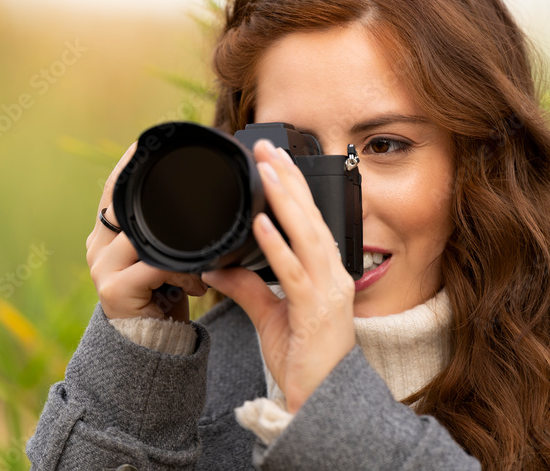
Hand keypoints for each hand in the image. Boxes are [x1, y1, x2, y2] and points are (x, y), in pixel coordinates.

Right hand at [86, 140, 207, 321]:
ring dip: (184, 248)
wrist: (151, 350)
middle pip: (126, 205)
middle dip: (162, 197)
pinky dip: (183, 270)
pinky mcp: (115, 290)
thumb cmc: (164, 301)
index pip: (113, 188)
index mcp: (106, 234)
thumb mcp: (165, 258)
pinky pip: (155, 265)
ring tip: (205, 263)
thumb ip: (167, 232)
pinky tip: (197, 284)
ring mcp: (102, 268)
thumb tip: (196, 202)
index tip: (146, 141)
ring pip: (147, 237)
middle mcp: (97, 246)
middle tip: (200, 190)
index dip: (128, 163)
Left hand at [201, 139, 355, 412]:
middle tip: (267, 148)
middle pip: (310, 217)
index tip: (274, 159)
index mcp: (324, 272)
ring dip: (286, 200)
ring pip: (307, 235)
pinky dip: (277, 245)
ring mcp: (329, 291)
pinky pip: (295, 272)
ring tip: (267, 171)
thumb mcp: (269, 316)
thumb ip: (246, 288)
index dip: (294, 187)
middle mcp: (332, 275)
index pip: (309, 220)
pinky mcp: (317, 311)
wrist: (321, 402)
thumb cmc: (303, 359)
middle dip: (289, 180)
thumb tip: (217, 266)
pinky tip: (261, 223)